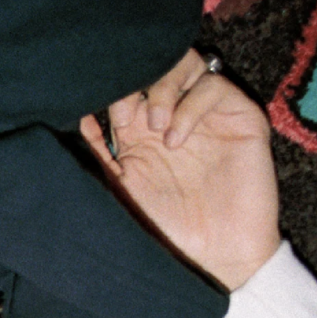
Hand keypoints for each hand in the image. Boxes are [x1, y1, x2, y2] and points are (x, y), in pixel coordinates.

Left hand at [81, 55, 280, 290]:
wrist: (216, 253)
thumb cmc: (167, 226)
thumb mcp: (120, 188)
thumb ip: (99, 153)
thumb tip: (77, 115)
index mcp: (141, 129)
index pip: (128, 84)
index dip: (116, 90)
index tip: (111, 121)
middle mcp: (174, 114)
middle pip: (156, 64)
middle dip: (138, 82)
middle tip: (128, 119)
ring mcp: (207, 114)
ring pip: (186, 64)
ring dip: (163, 88)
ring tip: (154, 125)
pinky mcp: (240, 117)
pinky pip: (214, 86)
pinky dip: (190, 105)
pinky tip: (176, 138)